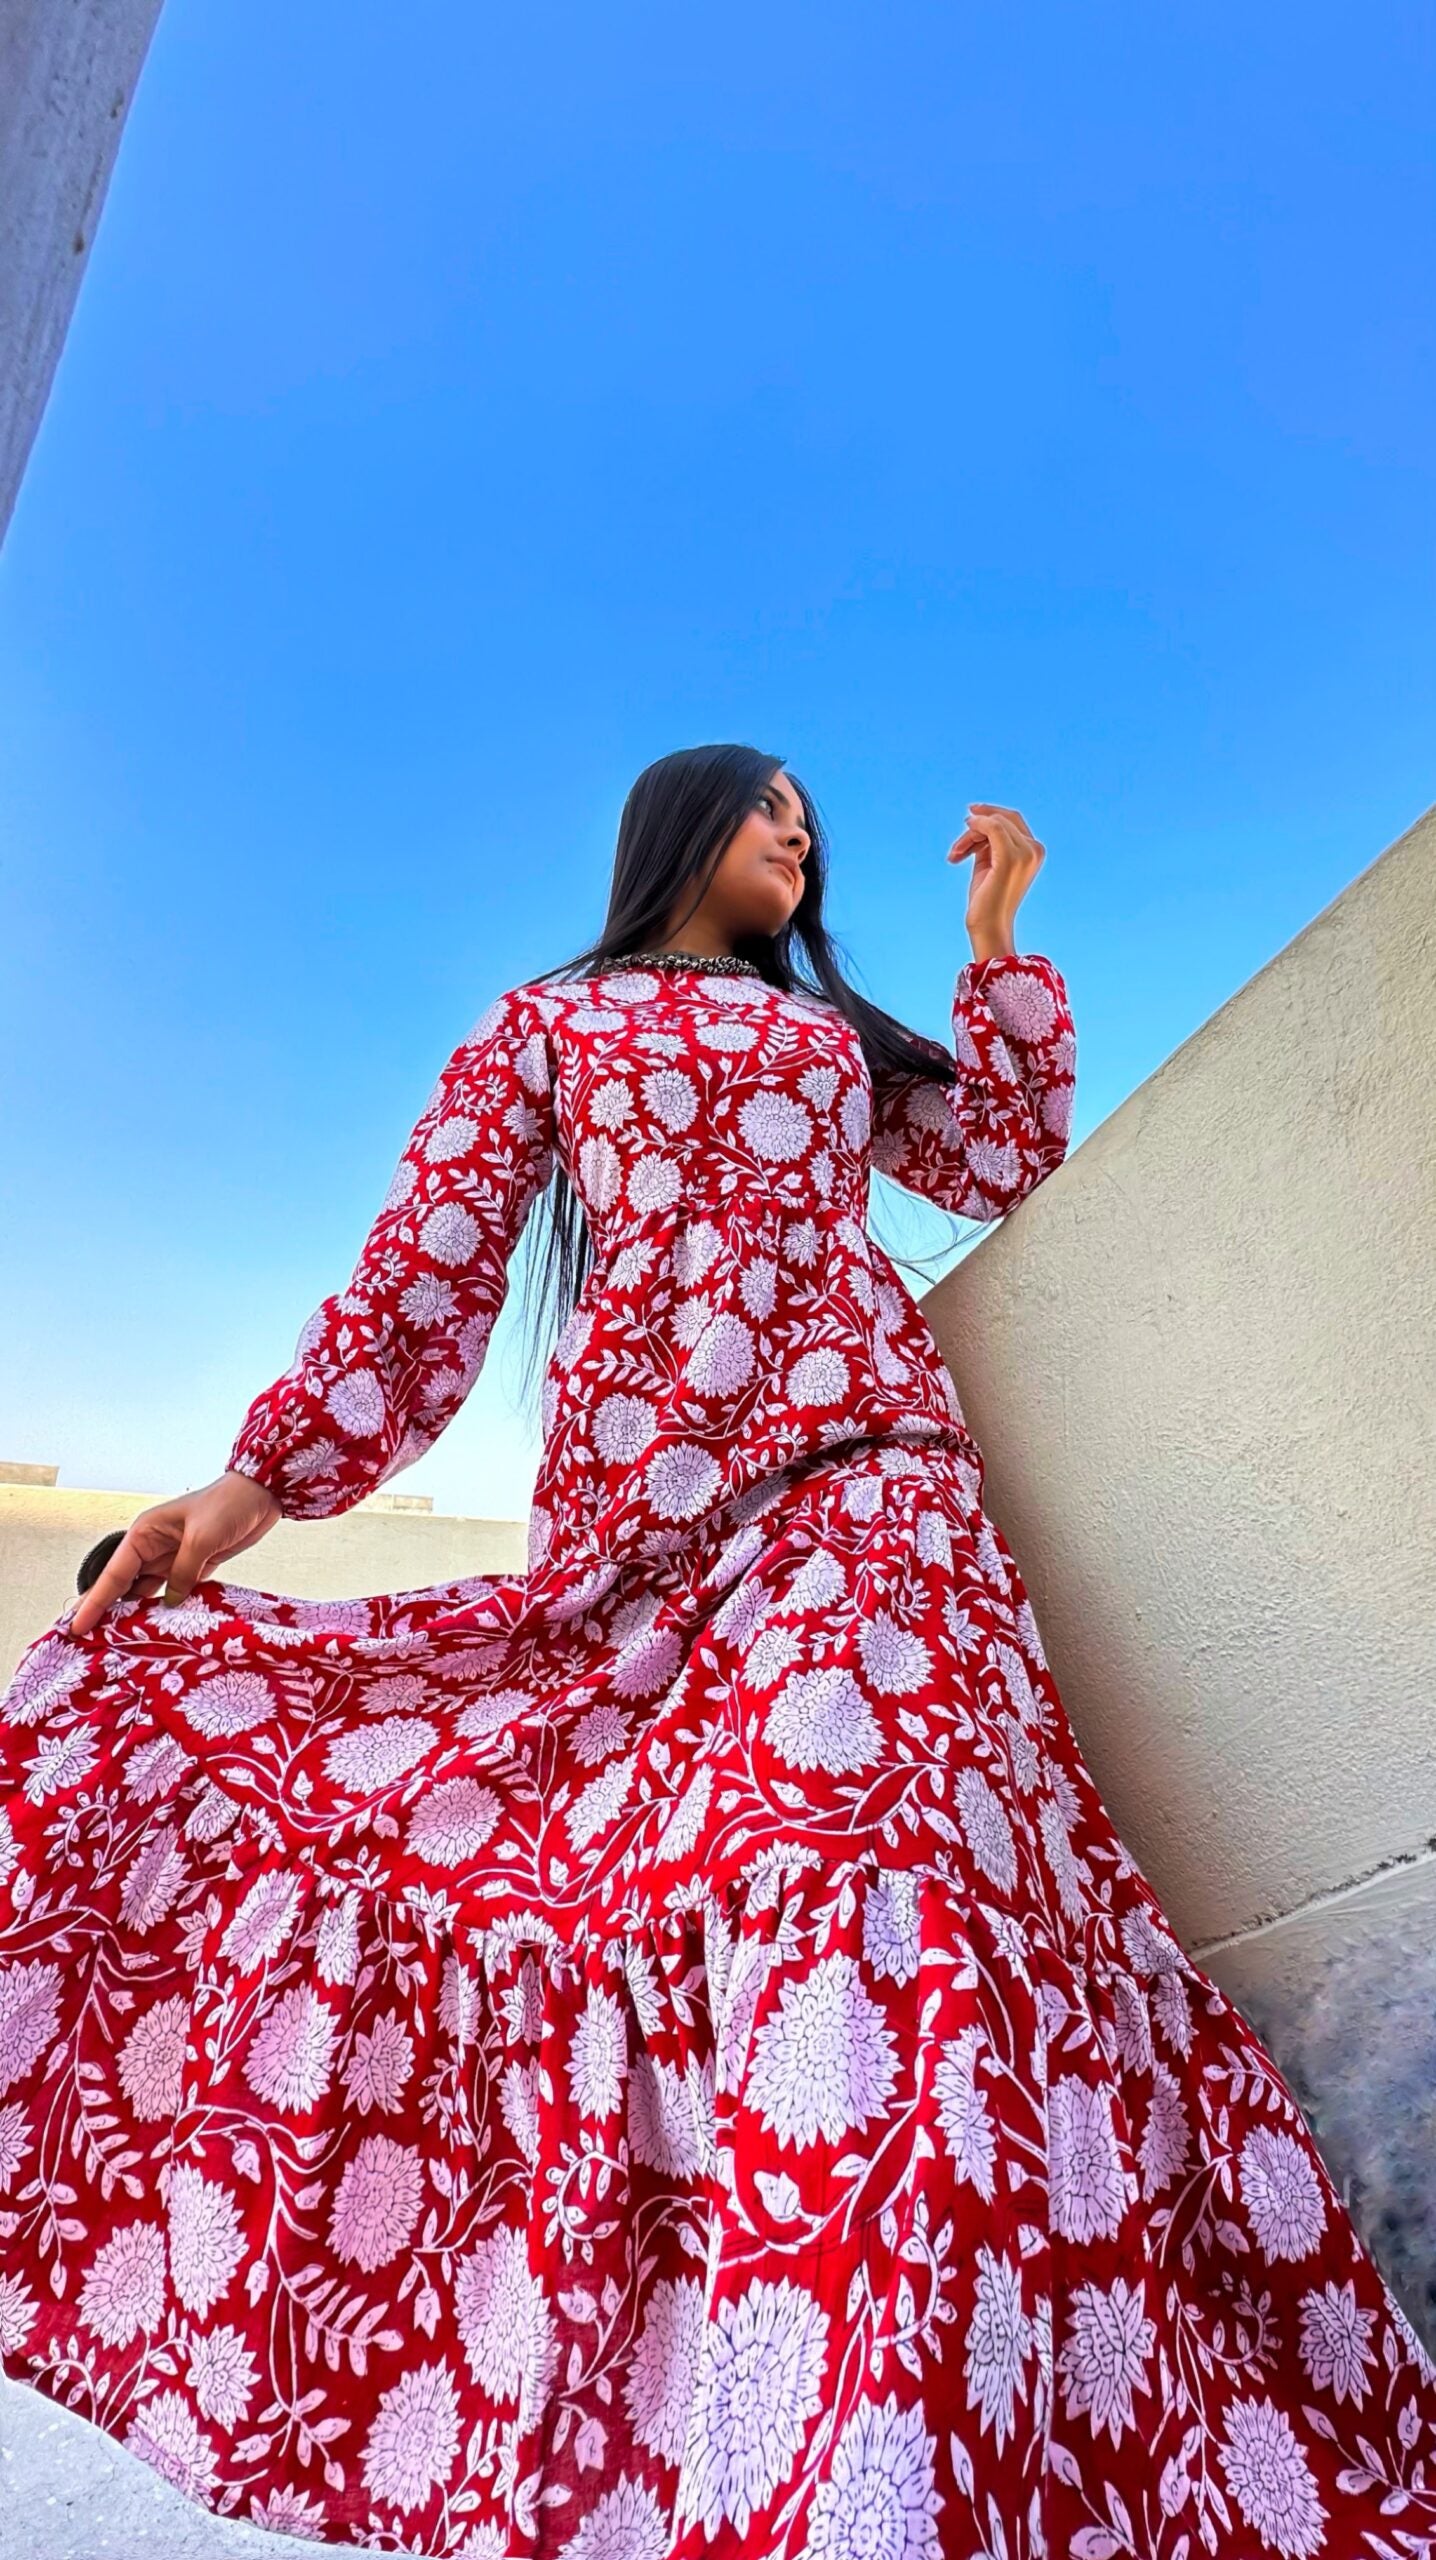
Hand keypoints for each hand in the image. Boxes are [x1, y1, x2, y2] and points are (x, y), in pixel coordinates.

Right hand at [69, 1470, 281, 1636]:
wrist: (260, 1494)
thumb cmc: (228, 1505)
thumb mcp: (203, 1538)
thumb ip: (184, 1572)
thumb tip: (170, 1604)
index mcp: (145, 1533)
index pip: (113, 1574)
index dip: (94, 1602)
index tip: (76, 1625)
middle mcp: (152, 1547)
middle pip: (123, 1585)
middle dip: (105, 1610)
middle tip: (85, 1639)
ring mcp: (171, 1559)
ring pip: (144, 1592)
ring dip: (133, 1614)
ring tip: (114, 1641)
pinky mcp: (193, 1567)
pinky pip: (171, 1594)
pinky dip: (162, 1610)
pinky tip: (155, 1628)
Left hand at [947, 803, 1046, 961]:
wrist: (988, 927)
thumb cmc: (987, 899)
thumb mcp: (989, 863)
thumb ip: (989, 842)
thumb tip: (975, 819)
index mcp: (1034, 851)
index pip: (1012, 819)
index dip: (989, 814)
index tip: (968, 818)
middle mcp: (1035, 850)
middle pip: (1002, 818)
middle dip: (976, 826)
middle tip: (957, 849)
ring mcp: (1026, 853)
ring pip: (993, 823)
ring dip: (969, 835)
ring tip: (955, 855)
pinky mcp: (1011, 858)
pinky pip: (992, 827)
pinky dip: (974, 829)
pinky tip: (959, 848)